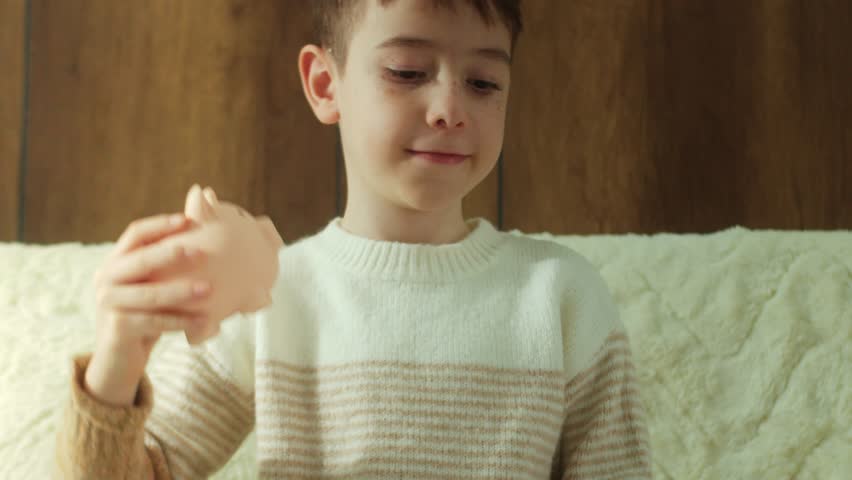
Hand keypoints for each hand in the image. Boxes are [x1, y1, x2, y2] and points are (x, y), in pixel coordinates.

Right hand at [92, 213, 212, 366]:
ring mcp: (108, 304)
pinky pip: (154, 321)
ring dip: (181, 291)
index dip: (160, 225)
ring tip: (209, 289)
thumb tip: (206, 242)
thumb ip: (165, 268)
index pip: (135, 234)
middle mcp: (106, 279)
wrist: (119, 359)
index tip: (188, 220)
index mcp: (115, 262)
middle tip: (201, 252)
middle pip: (140, 260)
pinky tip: (205, 321)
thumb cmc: (144, 316)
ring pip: (149, 294)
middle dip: (171, 254)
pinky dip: (181, 321)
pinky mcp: (117, 328)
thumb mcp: (151, 287)